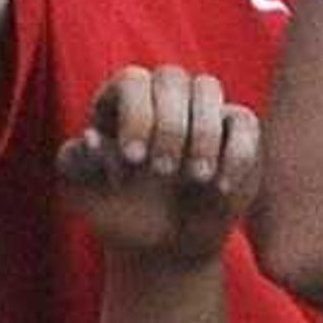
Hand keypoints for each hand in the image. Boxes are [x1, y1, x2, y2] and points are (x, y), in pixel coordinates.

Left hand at [56, 65, 263, 267]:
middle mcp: (162, 95)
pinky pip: (244, 121)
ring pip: (208, 88)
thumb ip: (78, 164)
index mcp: (121, 101)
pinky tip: (221, 187)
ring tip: (195, 177)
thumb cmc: (118, 212)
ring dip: (203, 133)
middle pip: (172, 77)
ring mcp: (201, 109)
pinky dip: (236, 152)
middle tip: (162, 171)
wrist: (162, 245)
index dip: (135, 115)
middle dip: (169, 124)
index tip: (133, 158)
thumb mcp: (86, 194)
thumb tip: (90, 138)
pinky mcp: (235, 132)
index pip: (133, 81)